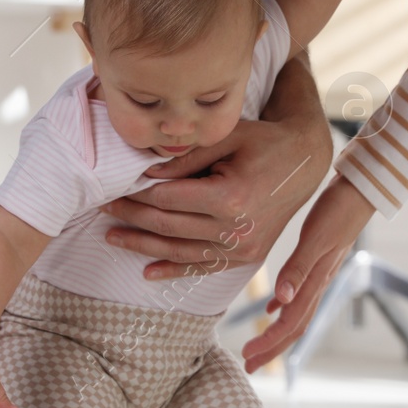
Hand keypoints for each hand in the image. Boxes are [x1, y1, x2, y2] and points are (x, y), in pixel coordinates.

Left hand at [101, 89, 332, 280]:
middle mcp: (236, 229)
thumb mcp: (226, 136)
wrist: (306, 163)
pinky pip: (202, 267)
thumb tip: (143, 173)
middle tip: (101, 208)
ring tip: (110, 236)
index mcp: (230, 197)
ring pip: (179, 251)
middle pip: (167, 225)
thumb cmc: (264, 141)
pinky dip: (172, 270)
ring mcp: (242, 248)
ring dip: (141, 245)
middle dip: (130, 217)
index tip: (111, 187)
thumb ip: (185, 157)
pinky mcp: (246, 257)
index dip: (135, 194)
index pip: (167, 198)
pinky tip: (145, 271)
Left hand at [242, 175, 374, 372]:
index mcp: (316, 281)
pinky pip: (298, 293)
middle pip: (294, 327)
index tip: (248, 357)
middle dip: (271, 349)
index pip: (291, 323)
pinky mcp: (317, 261)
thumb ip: (298, 269)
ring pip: (296, 313)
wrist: (362, 189)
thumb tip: (279, 303)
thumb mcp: (315, 238)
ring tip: (257, 345)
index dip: (269, 343)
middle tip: (249, 366)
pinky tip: (271, 308)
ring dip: (276, 332)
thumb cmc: (339, 209)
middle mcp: (319, 283)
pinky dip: (282, 306)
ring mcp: (319, 274)